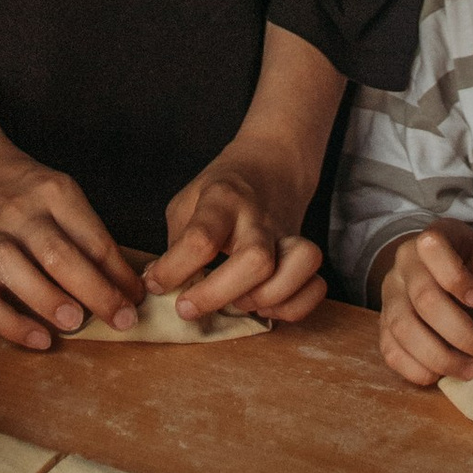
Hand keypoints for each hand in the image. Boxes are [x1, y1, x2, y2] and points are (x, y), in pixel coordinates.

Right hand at [0, 151, 142, 348]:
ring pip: (18, 272)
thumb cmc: (23, 189)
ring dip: (50, 302)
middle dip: (97, 292)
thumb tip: (125, 284)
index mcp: (54, 192)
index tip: (137, 298)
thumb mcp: (59, 193)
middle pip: (60, 255)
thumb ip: (86, 233)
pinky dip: (12, 325)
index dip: (120, 274)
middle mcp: (20, 214)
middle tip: (123, 319)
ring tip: (77, 323)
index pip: (93, 238)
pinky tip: (41, 339)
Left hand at [146, 149, 324, 322]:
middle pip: (255, 260)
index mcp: (222, 199)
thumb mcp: (188, 203)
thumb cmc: (222, 191)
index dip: (175, 270)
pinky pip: (317, 286)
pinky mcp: (305, 255)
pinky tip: (267, 305)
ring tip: (238, 302)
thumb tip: (161, 287)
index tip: (156, 285)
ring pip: (300, 265)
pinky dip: (295, 306)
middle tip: (189, 307)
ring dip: (267, 297)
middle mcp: (259, 218)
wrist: (272, 165)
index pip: (202, 237)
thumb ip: (176, 244)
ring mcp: (288, 236)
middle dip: (218, 294)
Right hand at [378, 223, 472, 384]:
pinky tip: (442, 376)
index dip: (454, 277)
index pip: (433, 248)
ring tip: (472, 370)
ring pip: (403, 328)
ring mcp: (390, 295)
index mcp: (435, 239)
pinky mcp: (384, 324)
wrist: (451, 270)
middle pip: (424, 299)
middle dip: (462, 333)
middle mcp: (405, 264)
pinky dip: (415, 369)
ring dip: (440, 357)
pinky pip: (390, 350)